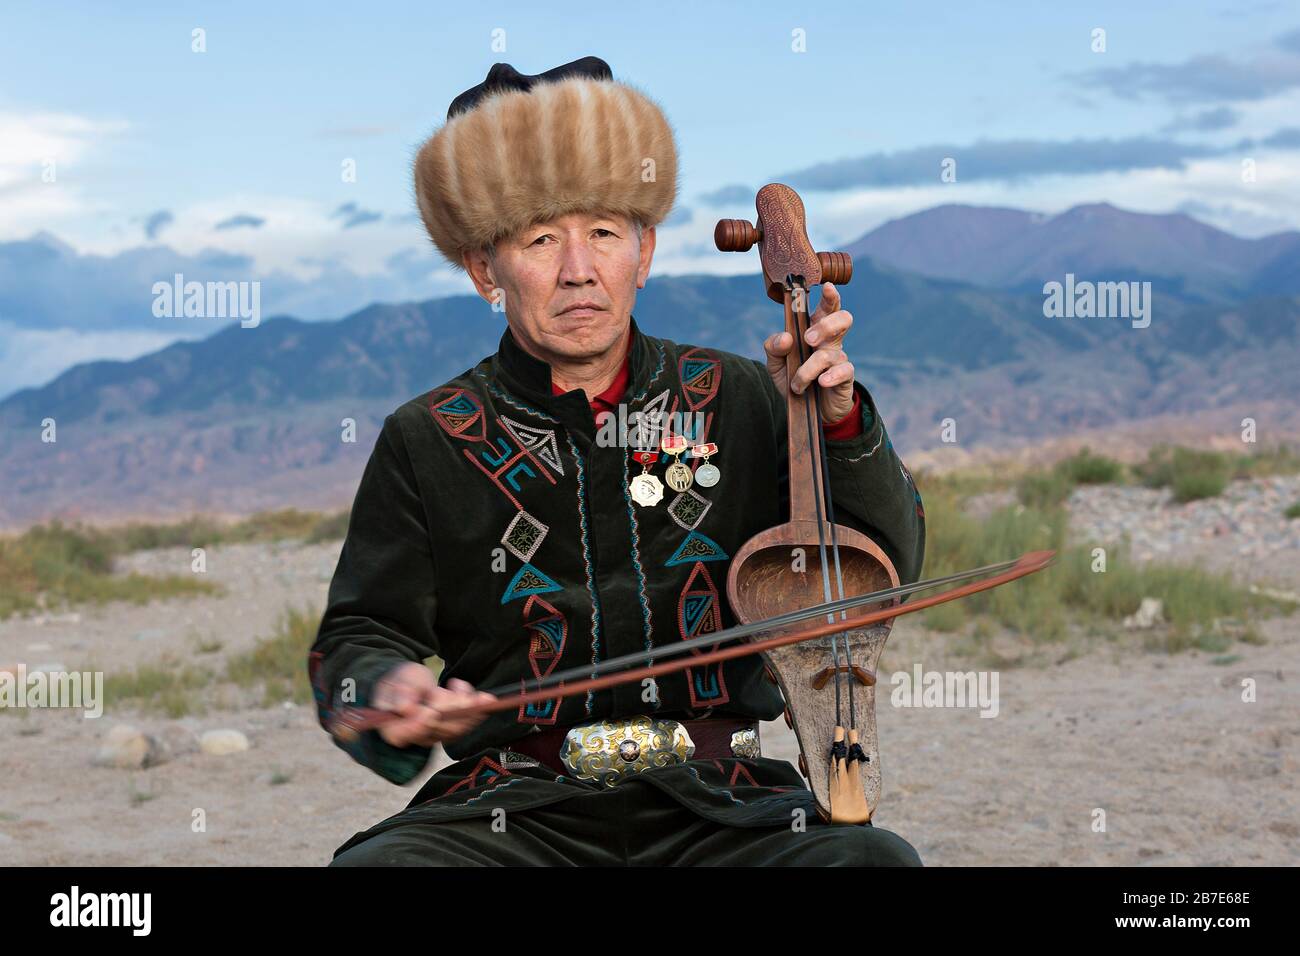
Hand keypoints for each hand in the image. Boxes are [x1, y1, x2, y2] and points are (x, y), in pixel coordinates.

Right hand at [372, 662, 494, 748]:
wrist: (412, 682)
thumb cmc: (401, 681)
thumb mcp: (398, 680)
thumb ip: (400, 692)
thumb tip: (405, 707)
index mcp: (394, 728)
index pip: (404, 733)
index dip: (419, 725)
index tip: (430, 712)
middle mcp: (416, 737)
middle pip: (435, 729)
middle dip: (450, 709)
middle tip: (458, 694)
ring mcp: (435, 735)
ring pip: (455, 728)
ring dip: (468, 708)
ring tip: (476, 695)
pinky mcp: (450, 729)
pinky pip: (466, 724)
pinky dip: (478, 710)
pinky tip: (485, 698)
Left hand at [763, 281, 855, 422]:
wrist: (808, 412)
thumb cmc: (794, 380)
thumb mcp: (776, 365)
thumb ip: (774, 348)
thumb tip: (785, 337)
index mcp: (814, 331)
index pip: (825, 308)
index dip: (830, 296)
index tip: (826, 286)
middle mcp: (830, 341)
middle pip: (843, 318)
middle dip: (826, 324)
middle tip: (808, 339)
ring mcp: (839, 358)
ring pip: (831, 352)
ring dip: (810, 367)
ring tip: (798, 383)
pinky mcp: (845, 376)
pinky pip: (843, 370)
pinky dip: (830, 376)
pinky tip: (820, 383)